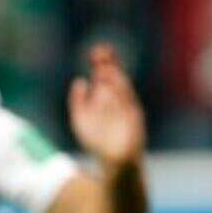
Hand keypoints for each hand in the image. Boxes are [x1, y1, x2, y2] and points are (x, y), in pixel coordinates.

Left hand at [68, 44, 145, 167]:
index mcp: (107, 98)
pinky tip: (112, 84)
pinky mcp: (134, 119)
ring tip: (105, 65)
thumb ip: (77, 102)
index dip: (102, 63)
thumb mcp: (80, 119)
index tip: (96, 51)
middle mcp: (118, 100)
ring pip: (121, 88)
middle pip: (115, 78)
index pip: (105, 76)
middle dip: (109, 65)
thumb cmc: (96, 142)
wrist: (112, 162)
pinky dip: (121, 93)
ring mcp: (127, 108)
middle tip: (101, 50)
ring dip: (114, 76)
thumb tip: (80, 81)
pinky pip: (127, 102)